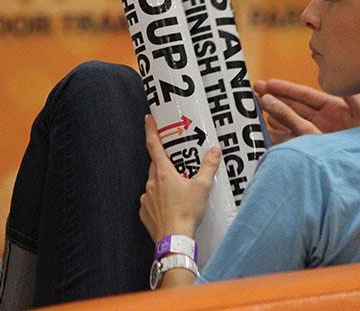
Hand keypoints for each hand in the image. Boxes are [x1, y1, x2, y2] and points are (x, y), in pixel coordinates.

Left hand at [139, 115, 220, 242]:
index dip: (151, 131)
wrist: (174, 240)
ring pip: (153, 184)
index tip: (149, 119)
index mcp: (163, 173)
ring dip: (163, 184)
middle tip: (177, 165)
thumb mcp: (202, 187)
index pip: (154, 146)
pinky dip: (159, 201)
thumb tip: (214, 150)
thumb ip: (209, 166)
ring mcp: (146, 199)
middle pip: (155, 166)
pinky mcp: (145, 213)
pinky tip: (171, 206)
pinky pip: (151, 201)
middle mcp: (151, 184)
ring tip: (179, 191)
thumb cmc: (187, 212)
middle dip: (165, 163)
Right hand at [253, 79, 359, 143]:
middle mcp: (323, 121)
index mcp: (334, 108)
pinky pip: (292, 142)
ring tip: (256, 106)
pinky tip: (266, 129)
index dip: (287, 89)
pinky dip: (278, 136)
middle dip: (274, 97)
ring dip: (273, 115)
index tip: (270, 83)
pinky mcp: (313, 151)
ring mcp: (317, 136)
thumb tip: (336, 79)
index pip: (306, 95)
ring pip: (289, 123)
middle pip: (294, 107)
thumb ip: (349, 96)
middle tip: (255, 89)